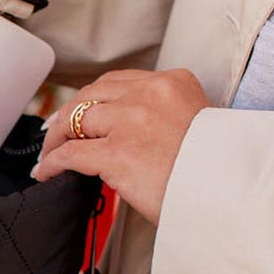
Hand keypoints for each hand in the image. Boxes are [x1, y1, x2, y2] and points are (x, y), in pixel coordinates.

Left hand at [33, 68, 208, 225]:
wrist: (227, 191)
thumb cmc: (214, 168)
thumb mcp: (193, 125)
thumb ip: (162, 119)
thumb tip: (130, 135)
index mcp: (172, 83)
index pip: (119, 82)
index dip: (93, 98)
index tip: (82, 110)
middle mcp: (149, 95)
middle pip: (91, 95)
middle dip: (68, 115)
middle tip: (56, 132)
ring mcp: (130, 122)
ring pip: (75, 119)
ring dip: (56, 139)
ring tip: (50, 154)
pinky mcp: (116, 152)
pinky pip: (71, 154)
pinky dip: (52, 163)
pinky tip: (46, 172)